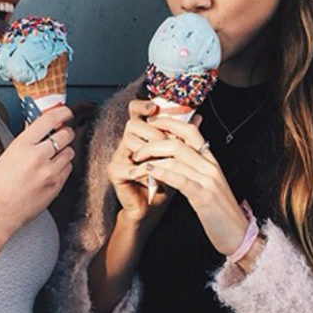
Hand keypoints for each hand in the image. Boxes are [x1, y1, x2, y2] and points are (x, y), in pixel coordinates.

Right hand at [0, 106, 74, 235]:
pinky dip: (63, 167)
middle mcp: (37, 157)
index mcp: (22, 145)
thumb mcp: (9, 154)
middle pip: (66, 134)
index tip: (67, 112)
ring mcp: (49, 172)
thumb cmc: (1, 184)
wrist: (0, 211)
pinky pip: (69, 168)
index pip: (49, 120)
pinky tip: (51, 171)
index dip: (62, 113)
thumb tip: (41, 127)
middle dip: (66, 133)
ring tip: (52, 157)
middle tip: (62, 135)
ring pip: (70, 152)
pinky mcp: (57, 185)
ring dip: (65, 151)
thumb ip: (27, 140)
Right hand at [107, 100, 174, 225]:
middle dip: (153, 133)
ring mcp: (118, 156)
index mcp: (140, 135)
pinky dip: (145, 173)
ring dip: (150, 153)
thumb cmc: (165, 181)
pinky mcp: (114, 172)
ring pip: (129, 141)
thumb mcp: (178, 157)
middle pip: (132, 123)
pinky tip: (154, 180)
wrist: (154, 207)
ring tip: (163, 165)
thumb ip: (184, 136)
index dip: (141, 106)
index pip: (134, 110)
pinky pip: (130, 166)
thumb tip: (198, 118)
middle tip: (169, 145)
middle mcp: (126, 142)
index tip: (154, 107)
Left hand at [130, 115, 248, 255]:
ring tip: (135, 164)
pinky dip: (162, 173)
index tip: (150, 125)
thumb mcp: (208, 185)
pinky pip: (180, 179)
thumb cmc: (220, 213)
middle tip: (136, 150)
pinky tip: (149, 172)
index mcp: (211, 161)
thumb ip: (195, 169)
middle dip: (152, 143)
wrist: (239, 236)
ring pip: (176, 158)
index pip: (190, 131)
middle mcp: (210, 166)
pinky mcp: (204, 197)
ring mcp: (208, 180)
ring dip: (151, 158)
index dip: (169, 123)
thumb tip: (175, 158)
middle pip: (178, 142)